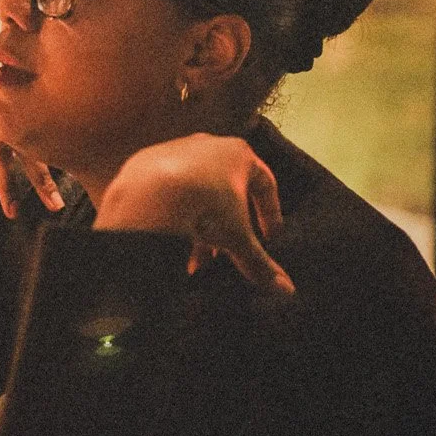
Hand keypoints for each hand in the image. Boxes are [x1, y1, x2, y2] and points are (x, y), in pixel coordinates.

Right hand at [0, 58, 60, 218]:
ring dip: (6, 181)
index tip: (55, 200)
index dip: (43, 171)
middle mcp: (1, 101)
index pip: (31, 141)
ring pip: (0, 147)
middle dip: (40, 177)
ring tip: (10, 211)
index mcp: (7, 106)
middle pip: (26, 144)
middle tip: (55, 206)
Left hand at [95, 135, 293, 299]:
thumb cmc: (204, 207)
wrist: (149, 196)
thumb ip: (261, 264)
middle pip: (227, 191)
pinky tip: (170, 244)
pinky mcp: (148, 161)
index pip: (265, 184)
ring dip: (199, 226)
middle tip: (225, 255)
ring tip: (194, 260)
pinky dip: (173, 215)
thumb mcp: (237, 238)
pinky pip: (168, 191)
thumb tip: (286, 291)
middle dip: (227, 226)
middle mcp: (208, 145)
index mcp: (238, 154)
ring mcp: (176, 149)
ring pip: (196, 193)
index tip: (270, 238)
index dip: (270, 213)